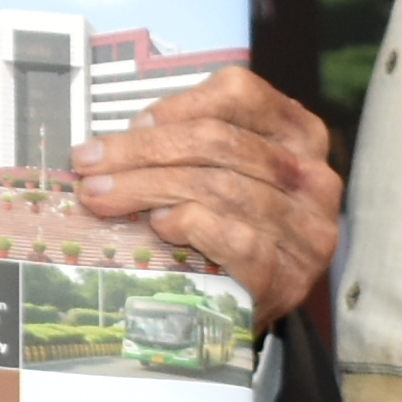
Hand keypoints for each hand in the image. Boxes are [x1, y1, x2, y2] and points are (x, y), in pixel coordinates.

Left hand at [73, 65, 341, 326]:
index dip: (177, 106)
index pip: (238, 95)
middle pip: (217, 142)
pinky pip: (236, 239)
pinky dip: (190, 225)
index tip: (131, 126)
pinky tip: (159, 224)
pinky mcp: (290, 275)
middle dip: (142, 151)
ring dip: (147, 188)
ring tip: (104, 196)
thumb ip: (187, 146)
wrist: (249, 307)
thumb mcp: (220, 172)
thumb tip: (110, 145)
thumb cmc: (230, 227)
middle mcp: (312, 175)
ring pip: (219, 187)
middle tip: (89, 165)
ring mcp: (307, 227)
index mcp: (298, 133)